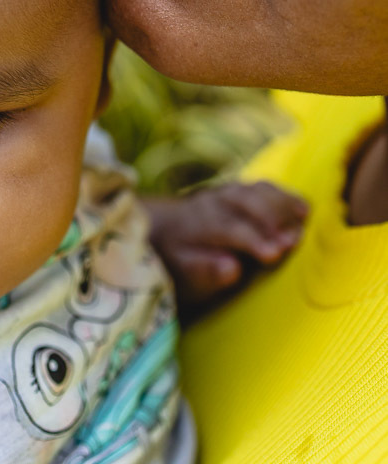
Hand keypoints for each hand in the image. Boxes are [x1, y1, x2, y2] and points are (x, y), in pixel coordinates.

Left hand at [142, 180, 308, 319]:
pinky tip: (301, 207)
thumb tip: (233, 268)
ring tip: (304, 217)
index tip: (274, 254)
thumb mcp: (184, 275)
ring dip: (280, 203)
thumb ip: (206, 273)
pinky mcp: (237, 190)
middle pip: (244, 204)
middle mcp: (211, 203)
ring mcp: (225, 193)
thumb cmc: (178, 262)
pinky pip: (260, 187)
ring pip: (254, 192)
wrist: (160, 231)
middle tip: (293, 239)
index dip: (251, 240)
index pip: (227, 229)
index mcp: (196, 225)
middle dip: (270, 219)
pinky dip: (282, 195)